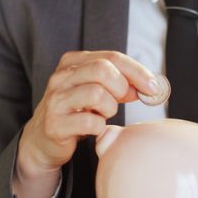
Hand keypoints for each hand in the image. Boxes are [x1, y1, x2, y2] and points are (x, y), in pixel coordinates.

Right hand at [13, 51, 162, 197]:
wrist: (43, 140)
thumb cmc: (76, 112)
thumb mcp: (97, 91)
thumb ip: (121, 84)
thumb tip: (148, 87)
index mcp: (73, 63)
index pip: (112, 57)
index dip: (137, 71)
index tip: (154, 87)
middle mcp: (61, 77)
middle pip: (103, 70)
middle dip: (122, 88)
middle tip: (121, 101)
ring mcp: (56, 100)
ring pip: (97, 94)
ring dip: (110, 109)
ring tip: (102, 115)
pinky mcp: (55, 124)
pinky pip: (90, 122)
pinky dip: (99, 127)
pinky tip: (94, 128)